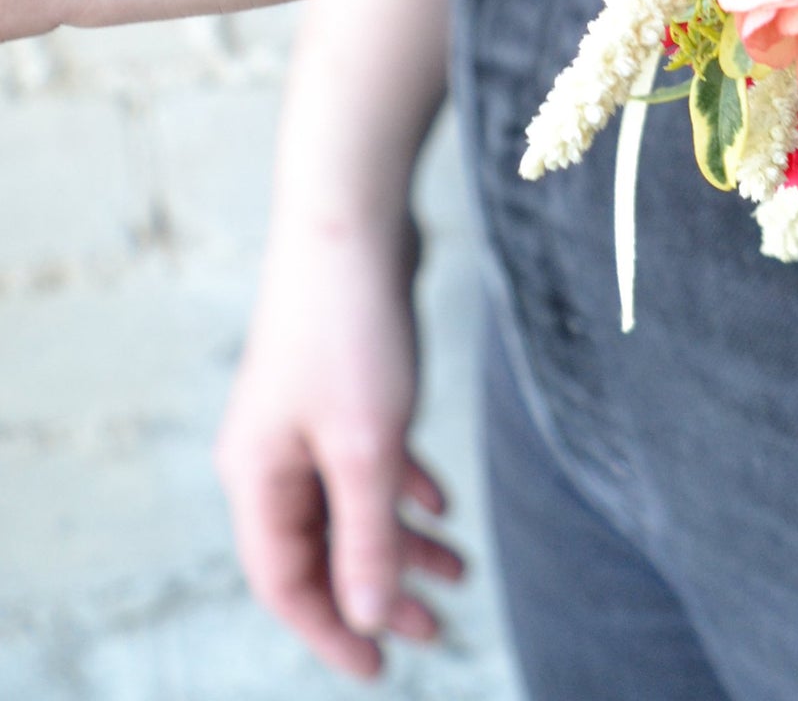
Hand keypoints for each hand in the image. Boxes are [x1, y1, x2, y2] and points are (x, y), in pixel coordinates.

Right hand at [214, 211, 463, 679]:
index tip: (381, 669)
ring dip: (401, 539)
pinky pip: (368, 458)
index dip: (331, 629)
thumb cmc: (351, 330)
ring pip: (351, 502)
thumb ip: (368, 534)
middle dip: (377, 591)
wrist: (351, 221)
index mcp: (258, 478)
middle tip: (434, 630)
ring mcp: (305, 417)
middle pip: (321, 547)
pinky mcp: (342, 384)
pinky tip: (442, 502)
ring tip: (460, 571)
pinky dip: (404, 486)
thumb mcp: (367, 444)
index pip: (286, 582)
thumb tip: (368, 615)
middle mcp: (271, 454)